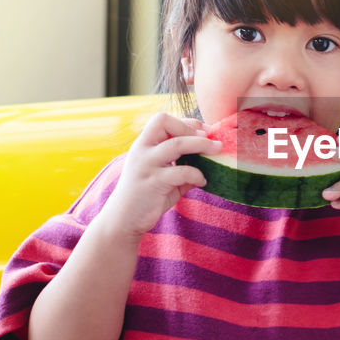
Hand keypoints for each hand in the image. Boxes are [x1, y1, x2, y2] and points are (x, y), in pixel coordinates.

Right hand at [99, 112, 220, 240]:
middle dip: (191, 128)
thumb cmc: (145, 196)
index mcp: (143, 144)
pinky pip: (181, 171)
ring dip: (201, 145)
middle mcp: (142, 150)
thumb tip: (210, 160)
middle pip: (166, 123)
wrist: (123, 220)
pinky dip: (197, 174)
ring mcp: (146, 165)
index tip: (204, 131)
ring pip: (176, 144)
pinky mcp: (153, 183)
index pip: (162, 119)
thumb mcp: (163, 176)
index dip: (185, 122)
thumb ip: (182, 166)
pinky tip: (202, 181)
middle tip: (210, 139)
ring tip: (217, 150)